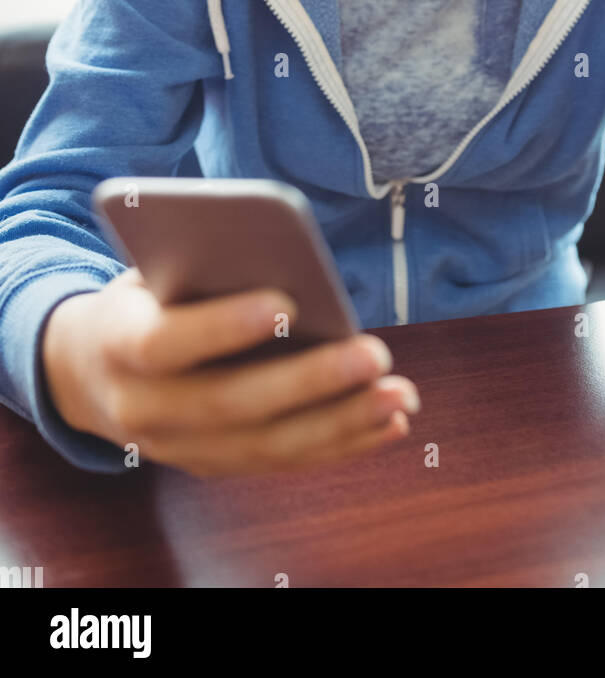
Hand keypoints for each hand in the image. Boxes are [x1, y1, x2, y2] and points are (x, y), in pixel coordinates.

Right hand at [41, 267, 419, 476]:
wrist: (91, 369)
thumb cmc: (145, 297)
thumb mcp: (153, 269)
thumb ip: (202, 264)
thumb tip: (282, 250)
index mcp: (119, 345)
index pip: (167, 343)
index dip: (223, 326)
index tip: (288, 302)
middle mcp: (143, 409)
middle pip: (230, 405)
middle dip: (309, 383)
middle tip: (375, 355)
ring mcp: (178, 448)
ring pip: (265, 446)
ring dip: (342, 423)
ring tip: (401, 395)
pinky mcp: (214, 465)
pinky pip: (283, 462)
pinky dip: (343, 444)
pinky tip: (390, 421)